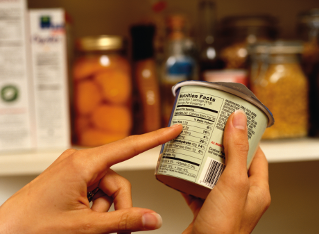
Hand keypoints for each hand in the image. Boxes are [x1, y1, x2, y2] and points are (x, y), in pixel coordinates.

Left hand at [0, 125, 182, 233]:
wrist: (5, 231)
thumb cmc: (33, 226)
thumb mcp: (85, 227)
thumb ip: (123, 221)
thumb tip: (153, 217)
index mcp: (83, 163)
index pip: (129, 146)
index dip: (156, 137)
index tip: (173, 129)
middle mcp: (80, 160)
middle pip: (119, 181)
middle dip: (118, 207)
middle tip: (109, 229)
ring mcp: (76, 169)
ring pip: (109, 189)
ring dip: (105, 211)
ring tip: (90, 226)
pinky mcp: (73, 178)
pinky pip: (97, 190)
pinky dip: (97, 207)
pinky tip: (85, 220)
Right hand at [182, 110, 270, 233]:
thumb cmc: (223, 228)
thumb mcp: (234, 182)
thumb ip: (237, 151)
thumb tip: (239, 120)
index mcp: (256, 190)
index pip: (256, 156)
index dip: (247, 138)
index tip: (235, 124)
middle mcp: (240, 196)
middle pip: (232, 164)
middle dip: (220, 148)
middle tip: (209, 133)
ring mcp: (222, 202)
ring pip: (213, 175)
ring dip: (202, 162)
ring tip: (194, 148)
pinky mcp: (205, 208)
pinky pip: (197, 188)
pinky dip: (188, 179)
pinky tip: (180, 171)